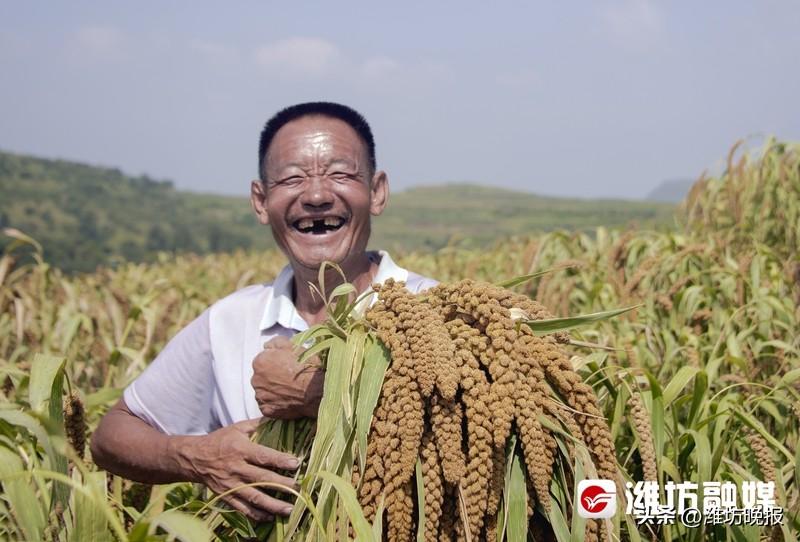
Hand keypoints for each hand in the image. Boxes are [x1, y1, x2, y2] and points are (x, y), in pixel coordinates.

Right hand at [173, 418, 299, 520]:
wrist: (194, 458)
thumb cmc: (220, 440)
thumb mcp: (237, 428)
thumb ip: (257, 424)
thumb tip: (277, 416)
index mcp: (240, 450)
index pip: (263, 456)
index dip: (280, 460)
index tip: (296, 464)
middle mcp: (236, 468)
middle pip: (262, 479)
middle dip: (282, 485)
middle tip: (299, 488)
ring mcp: (231, 485)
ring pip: (254, 497)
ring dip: (273, 505)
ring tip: (290, 509)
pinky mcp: (226, 496)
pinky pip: (243, 508)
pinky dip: (257, 514)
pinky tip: (271, 517)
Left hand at [251, 336, 324, 418]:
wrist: (317, 392)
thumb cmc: (306, 367)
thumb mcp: (293, 346)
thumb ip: (275, 342)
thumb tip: (267, 346)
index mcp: (260, 362)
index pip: (263, 359)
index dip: (276, 362)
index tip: (286, 365)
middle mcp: (255, 379)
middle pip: (262, 376)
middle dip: (272, 376)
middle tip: (289, 378)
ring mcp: (260, 396)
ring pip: (264, 391)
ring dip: (273, 390)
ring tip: (290, 390)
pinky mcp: (266, 410)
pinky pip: (268, 405)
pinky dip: (275, 403)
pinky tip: (288, 399)